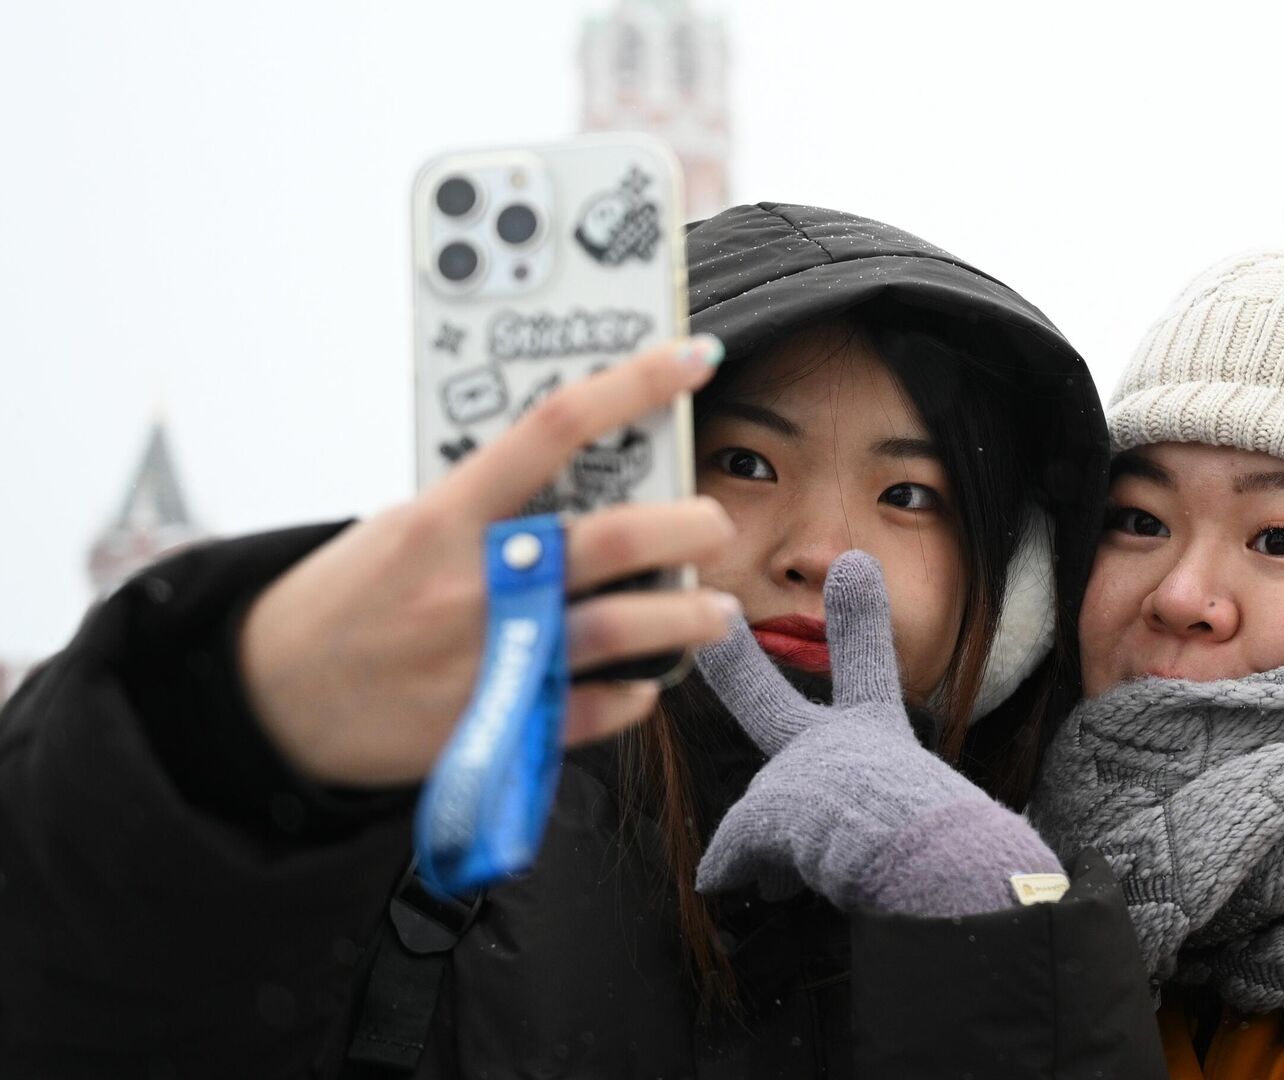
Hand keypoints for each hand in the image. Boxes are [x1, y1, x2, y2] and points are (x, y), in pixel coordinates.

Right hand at [239, 335, 738, 786]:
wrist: (274, 699)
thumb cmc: (350, 598)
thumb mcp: (404, 525)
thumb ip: (488, 501)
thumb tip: (587, 469)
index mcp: (445, 516)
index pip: (555, 427)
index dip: (634, 383)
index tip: (692, 357)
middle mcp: (473, 583)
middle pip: (609, 538)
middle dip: (686, 526)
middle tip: (714, 522)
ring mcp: (488, 658)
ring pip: (618, 629)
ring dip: (686, 617)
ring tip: (716, 609)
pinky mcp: (497, 727)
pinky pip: (591, 708)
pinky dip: (632, 694)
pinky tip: (646, 679)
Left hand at [695, 551, 1060, 915]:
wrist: (938, 863)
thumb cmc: (953, 847)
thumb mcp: (934, 820)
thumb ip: (884, 821)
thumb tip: (836, 832)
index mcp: (878, 737)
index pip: (867, 670)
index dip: (859, 621)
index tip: (853, 565)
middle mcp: (833, 747)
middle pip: (769, 705)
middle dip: (737, 667)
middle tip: (719, 623)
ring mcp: (795, 775)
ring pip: (762, 819)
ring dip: (774, 848)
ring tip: (802, 880)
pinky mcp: (765, 813)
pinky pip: (734, 856)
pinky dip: (735, 870)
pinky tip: (728, 884)